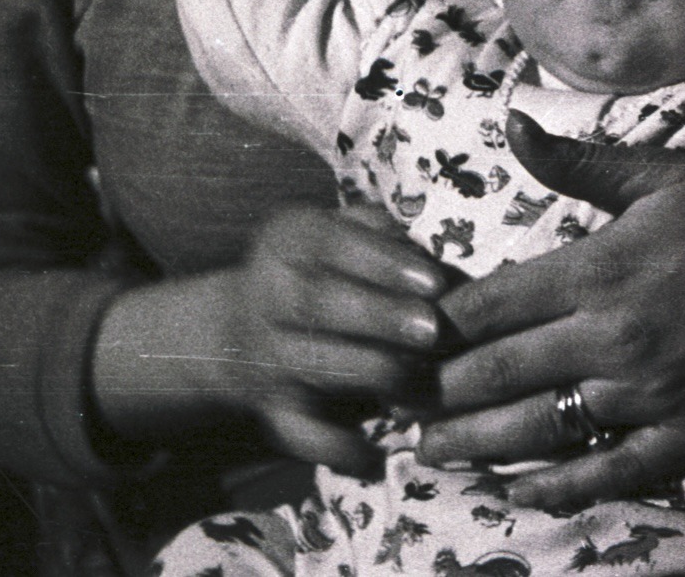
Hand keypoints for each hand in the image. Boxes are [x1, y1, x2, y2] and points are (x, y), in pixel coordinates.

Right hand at [97, 203, 449, 476]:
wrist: (246, 323)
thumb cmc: (328, 266)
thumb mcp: (347, 229)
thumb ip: (388, 233)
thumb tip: (438, 257)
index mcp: (289, 239)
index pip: (330, 242)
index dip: (383, 263)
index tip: (434, 282)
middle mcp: (267, 292)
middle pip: (317, 303)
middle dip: (379, 317)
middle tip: (432, 331)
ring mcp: (267, 353)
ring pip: (313, 365)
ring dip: (371, 373)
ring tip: (420, 380)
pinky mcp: (272, 405)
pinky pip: (299, 432)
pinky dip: (334, 447)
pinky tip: (374, 456)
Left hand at [416, 112, 684, 507]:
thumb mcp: (659, 173)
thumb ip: (575, 161)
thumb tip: (510, 123)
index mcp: (597, 268)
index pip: (486, 308)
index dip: (433, 329)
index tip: (402, 337)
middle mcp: (612, 337)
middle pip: (495, 377)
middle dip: (434, 394)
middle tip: (393, 403)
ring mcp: (650, 392)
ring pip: (538, 430)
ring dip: (473, 445)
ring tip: (429, 452)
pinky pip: (610, 472)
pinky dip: (559, 486)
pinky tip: (518, 492)